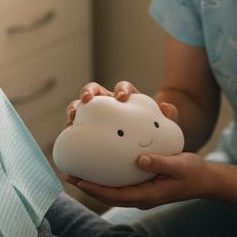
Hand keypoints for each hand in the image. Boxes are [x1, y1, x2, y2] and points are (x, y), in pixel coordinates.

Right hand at [64, 80, 179, 126]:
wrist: (143, 148)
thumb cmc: (153, 134)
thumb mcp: (164, 126)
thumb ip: (169, 116)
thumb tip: (166, 106)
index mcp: (127, 99)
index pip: (123, 87)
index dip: (121, 89)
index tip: (122, 98)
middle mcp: (108, 103)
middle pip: (95, 89)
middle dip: (89, 91)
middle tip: (87, 99)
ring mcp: (95, 115)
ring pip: (80, 105)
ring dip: (74, 107)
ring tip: (71, 116)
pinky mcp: (86, 128)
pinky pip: (76, 125)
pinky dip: (71, 127)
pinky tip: (68, 135)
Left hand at [70, 151, 209, 208]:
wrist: (205, 180)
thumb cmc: (194, 173)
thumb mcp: (180, 165)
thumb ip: (160, 162)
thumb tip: (139, 160)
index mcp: (148, 196)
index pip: (115, 195)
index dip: (95, 189)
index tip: (78, 180)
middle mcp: (141, 197)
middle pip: (108, 196)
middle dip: (88, 187)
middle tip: (69, 176)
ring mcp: (142, 193)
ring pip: (113, 191)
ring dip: (95, 184)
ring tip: (77, 173)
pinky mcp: (144, 186)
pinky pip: (120, 185)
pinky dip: (107, 178)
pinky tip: (99, 167)